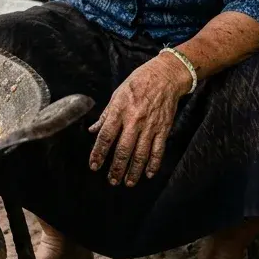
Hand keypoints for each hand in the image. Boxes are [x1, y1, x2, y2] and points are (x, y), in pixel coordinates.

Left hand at [88, 53, 189, 186]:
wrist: (165, 76)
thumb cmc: (138, 83)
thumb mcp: (117, 94)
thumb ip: (105, 115)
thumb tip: (93, 130)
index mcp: (119, 111)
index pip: (106, 137)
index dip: (98, 153)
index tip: (94, 166)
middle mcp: (134, 121)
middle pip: (123, 150)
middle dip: (116, 168)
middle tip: (111, 181)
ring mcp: (150, 126)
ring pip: (141, 154)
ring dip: (133, 171)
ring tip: (128, 183)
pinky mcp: (163, 129)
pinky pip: (158, 150)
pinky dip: (154, 164)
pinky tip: (148, 174)